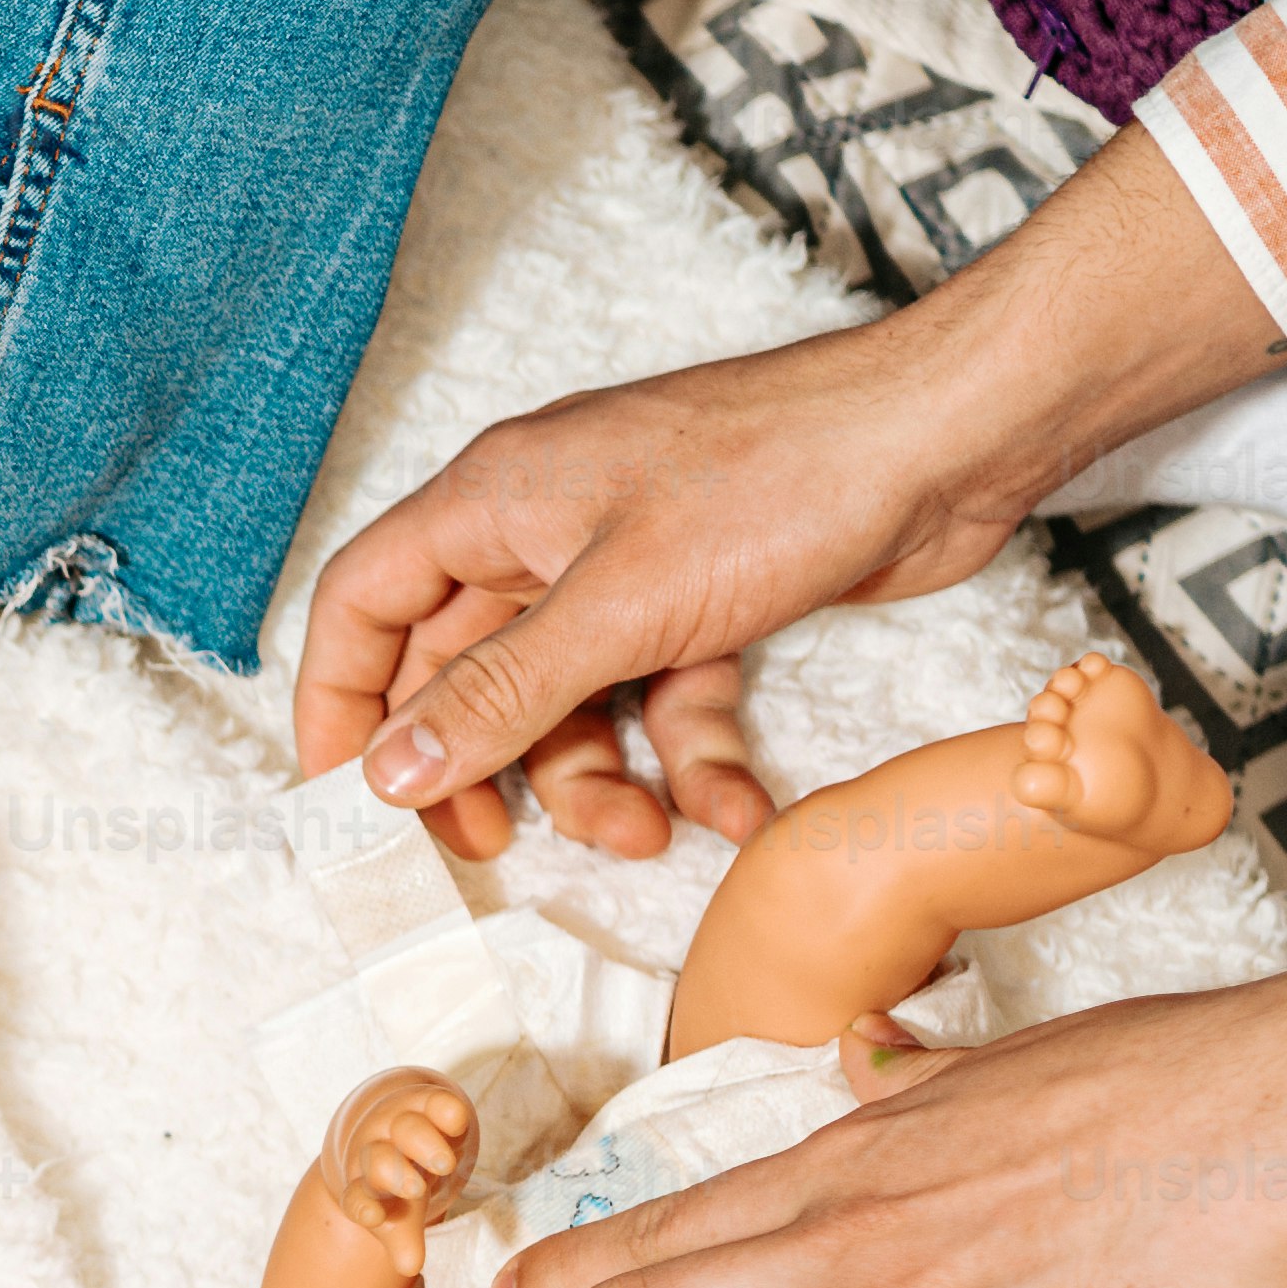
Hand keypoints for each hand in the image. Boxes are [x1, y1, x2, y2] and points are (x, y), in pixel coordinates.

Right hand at [291, 130, 1284, 856]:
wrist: (946, 439)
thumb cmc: (775, 481)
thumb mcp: (615, 609)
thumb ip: (495, 696)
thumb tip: (387, 772)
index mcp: (491, 504)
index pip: (365, 605)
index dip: (341, 701)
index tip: (349, 800)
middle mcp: (545, 533)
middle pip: (466, 670)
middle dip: (483, 766)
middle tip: (493, 847)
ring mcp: (629, 568)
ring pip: (569, 700)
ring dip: (599, 778)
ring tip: (650, 832)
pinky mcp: (708, 600)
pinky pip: (667, 698)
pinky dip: (696, 757)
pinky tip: (740, 808)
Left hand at [315, 1067, 478, 1241]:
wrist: (392, 1120)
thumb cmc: (398, 1180)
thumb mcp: (401, 1211)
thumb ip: (404, 1237)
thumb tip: (410, 1267)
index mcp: (364, 1184)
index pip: (356, 1197)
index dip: (362, 1206)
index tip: (370, 1216)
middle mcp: (376, 1150)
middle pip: (378, 1160)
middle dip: (392, 1173)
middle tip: (413, 1189)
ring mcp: (399, 1122)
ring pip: (405, 1128)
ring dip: (421, 1143)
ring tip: (443, 1163)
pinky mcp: (427, 1100)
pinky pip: (434, 1101)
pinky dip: (444, 1109)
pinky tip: (454, 1118)